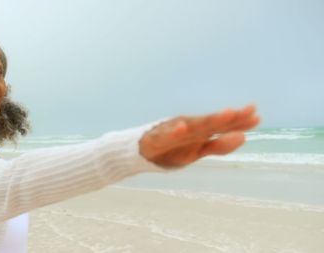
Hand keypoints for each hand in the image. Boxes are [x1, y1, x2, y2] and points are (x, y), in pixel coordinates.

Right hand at [139, 104, 259, 167]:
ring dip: (209, 121)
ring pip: (193, 126)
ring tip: (226, 115)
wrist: (141, 152)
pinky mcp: (157, 138)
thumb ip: (219, 146)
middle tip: (247, 111)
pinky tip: (182, 129)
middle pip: (212, 122)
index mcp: (200, 131)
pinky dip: (174, 132)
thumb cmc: (172, 150)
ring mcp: (173, 131)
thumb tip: (244, 137)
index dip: (239, 121)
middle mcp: (189, 127)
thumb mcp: (198, 152)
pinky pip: (166, 135)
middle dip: (229, 118)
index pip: (223, 125)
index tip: (256, 115)